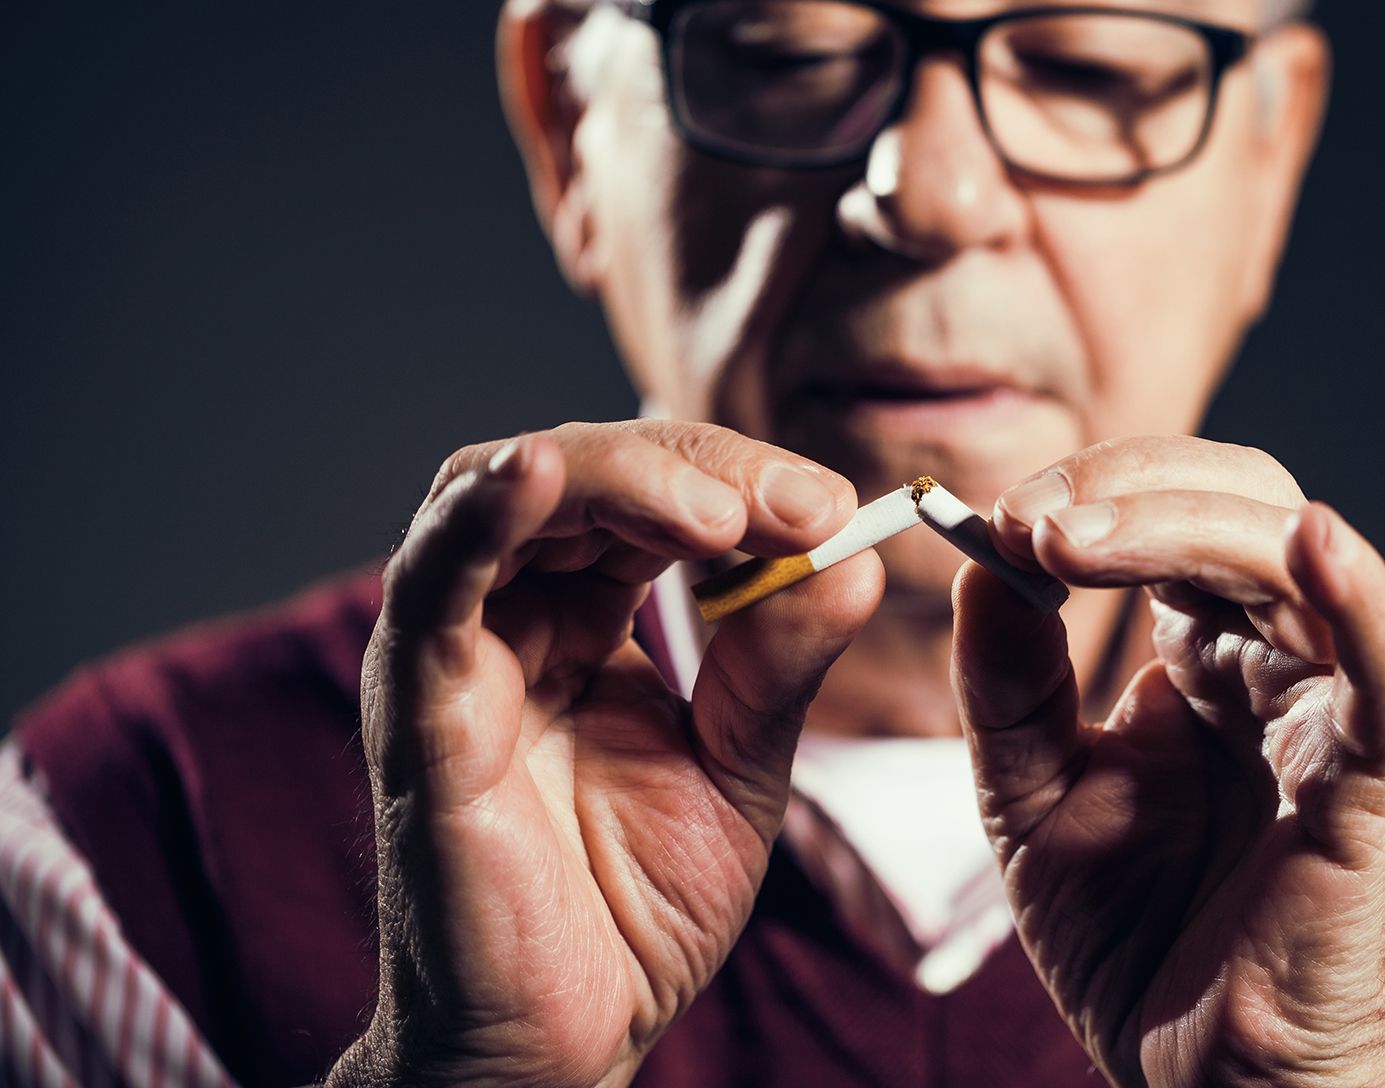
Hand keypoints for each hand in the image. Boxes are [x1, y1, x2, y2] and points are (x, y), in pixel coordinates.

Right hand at [327, 422, 882, 1087]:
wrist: (568, 1046)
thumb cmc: (632, 910)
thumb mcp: (739, 767)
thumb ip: (778, 664)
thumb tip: (850, 565)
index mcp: (584, 621)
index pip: (650, 499)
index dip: (738, 482)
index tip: (830, 509)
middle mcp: (510, 620)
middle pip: (583, 477)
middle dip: (695, 471)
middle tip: (795, 505)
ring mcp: (455, 657)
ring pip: (504, 498)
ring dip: (615, 479)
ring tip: (715, 510)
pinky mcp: (419, 717)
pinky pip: (429, 591)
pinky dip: (477, 519)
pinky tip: (536, 470)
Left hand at [954, 437, 1384, 1087]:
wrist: (1203, 1079)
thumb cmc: (1136, 940)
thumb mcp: (1031, 793)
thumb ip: (1009, 682)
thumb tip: (983, 560)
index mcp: (1203, 656)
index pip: (1170, 516)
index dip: (1087, 492)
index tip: (987, 516)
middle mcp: (1278, 664)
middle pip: (1236, 506)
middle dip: (1126, 488)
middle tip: (1024, 516)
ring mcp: (1335, 711)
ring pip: (1292, 561)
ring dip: (1181, 528)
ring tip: (1071, 538)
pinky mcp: (1382, 778)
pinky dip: (1360, 597)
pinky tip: (1311, 541)